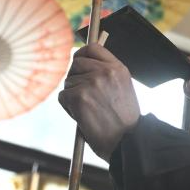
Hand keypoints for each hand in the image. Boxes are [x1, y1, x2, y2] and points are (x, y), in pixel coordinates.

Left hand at [58, 43, 139, 162]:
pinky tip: (82, 116)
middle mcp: (105, 72)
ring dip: (73, 96)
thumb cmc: (124, 121)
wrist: (126, 142)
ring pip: (68, 82)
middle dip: (75, 77)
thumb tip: (82, 63)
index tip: (79, 61)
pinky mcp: (79, 97)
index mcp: (118, 68)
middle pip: (76, 63)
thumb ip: (107, 74)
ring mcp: (91, 83)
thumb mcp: (123, 88)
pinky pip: (63, 96)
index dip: (82, 54)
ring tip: (89, 110)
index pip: (93, 47)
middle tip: (82, 94)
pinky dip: (68, 108)